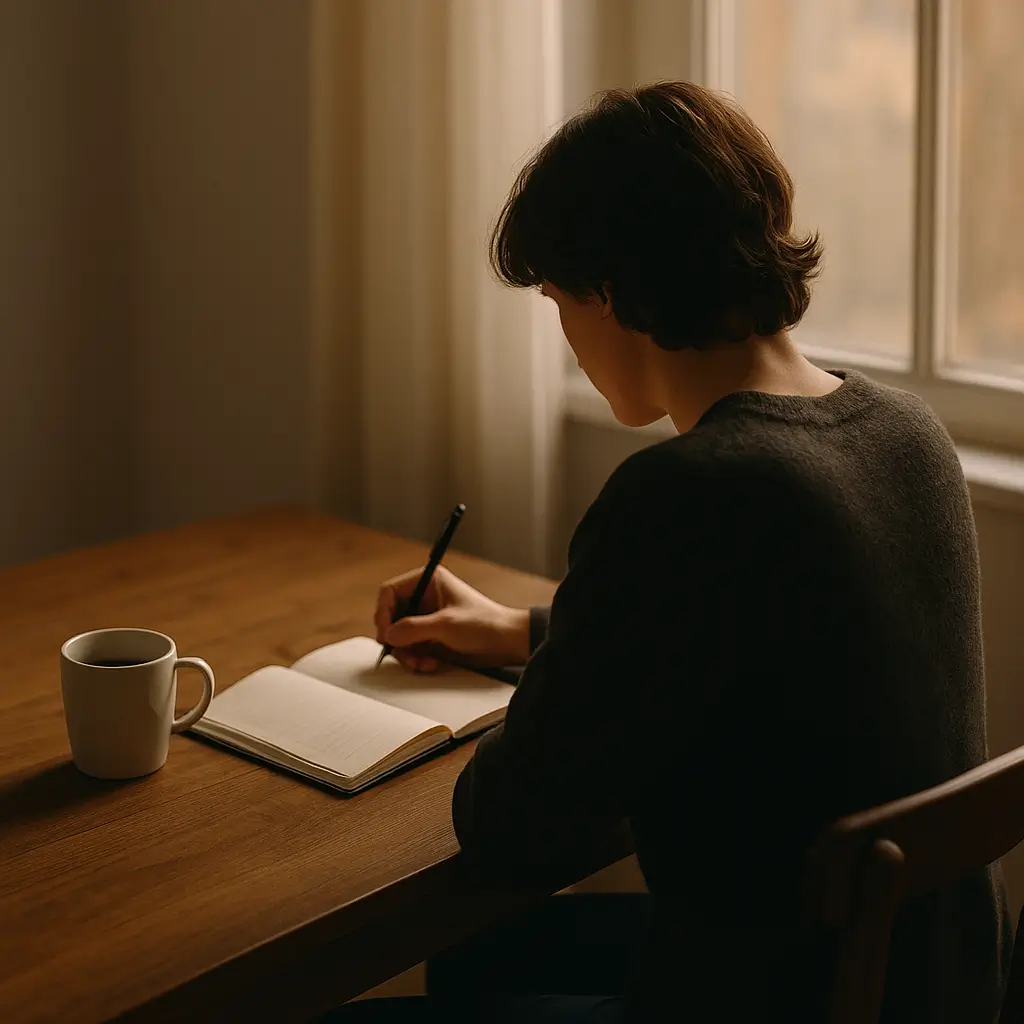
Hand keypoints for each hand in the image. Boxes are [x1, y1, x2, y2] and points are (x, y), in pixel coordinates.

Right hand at [374, 565, 530, 672]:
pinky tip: (430, 664)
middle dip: (396, 639)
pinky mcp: (432, 637)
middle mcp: (425, 598)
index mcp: (428, 582)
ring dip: (406, 653)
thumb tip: (388, 634)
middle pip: (391, 617)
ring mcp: (427, 619)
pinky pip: (411, 648)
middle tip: (403, 654)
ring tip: (421, 663)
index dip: (382, 613)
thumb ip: (413, 629)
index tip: (385, 634)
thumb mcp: (445, 625)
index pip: (389, 592)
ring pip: (399, 636)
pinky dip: (416, 659)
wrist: (507, 643)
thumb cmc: (485, 624)